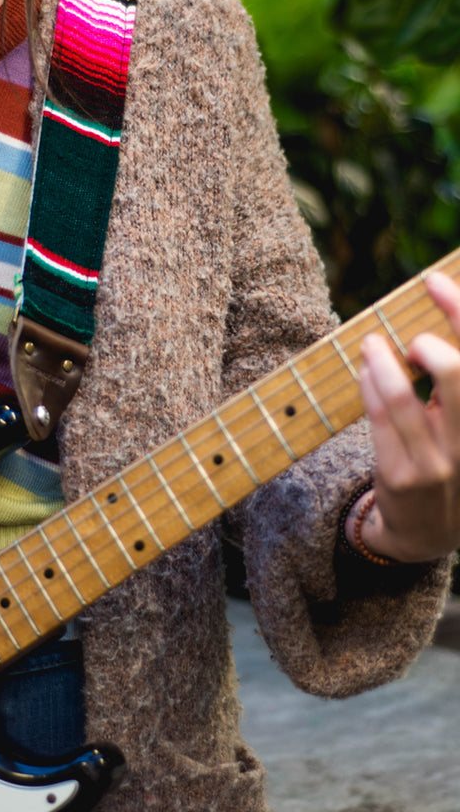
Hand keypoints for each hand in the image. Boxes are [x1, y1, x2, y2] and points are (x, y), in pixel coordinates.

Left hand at [356, 270, 459, 562]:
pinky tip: (365, 370)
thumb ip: (449, 382)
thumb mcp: (457, 425)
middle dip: (429, 343)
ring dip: (384, 361)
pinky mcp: (403, 475)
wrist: (425, 533)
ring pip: (408, 396)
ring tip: (372, 344)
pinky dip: (370, 385)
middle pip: (458, 374)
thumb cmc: (444, 462)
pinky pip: (381, 420)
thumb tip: (429, 321)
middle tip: (410, 338)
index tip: (434, 281)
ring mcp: (440, 462)